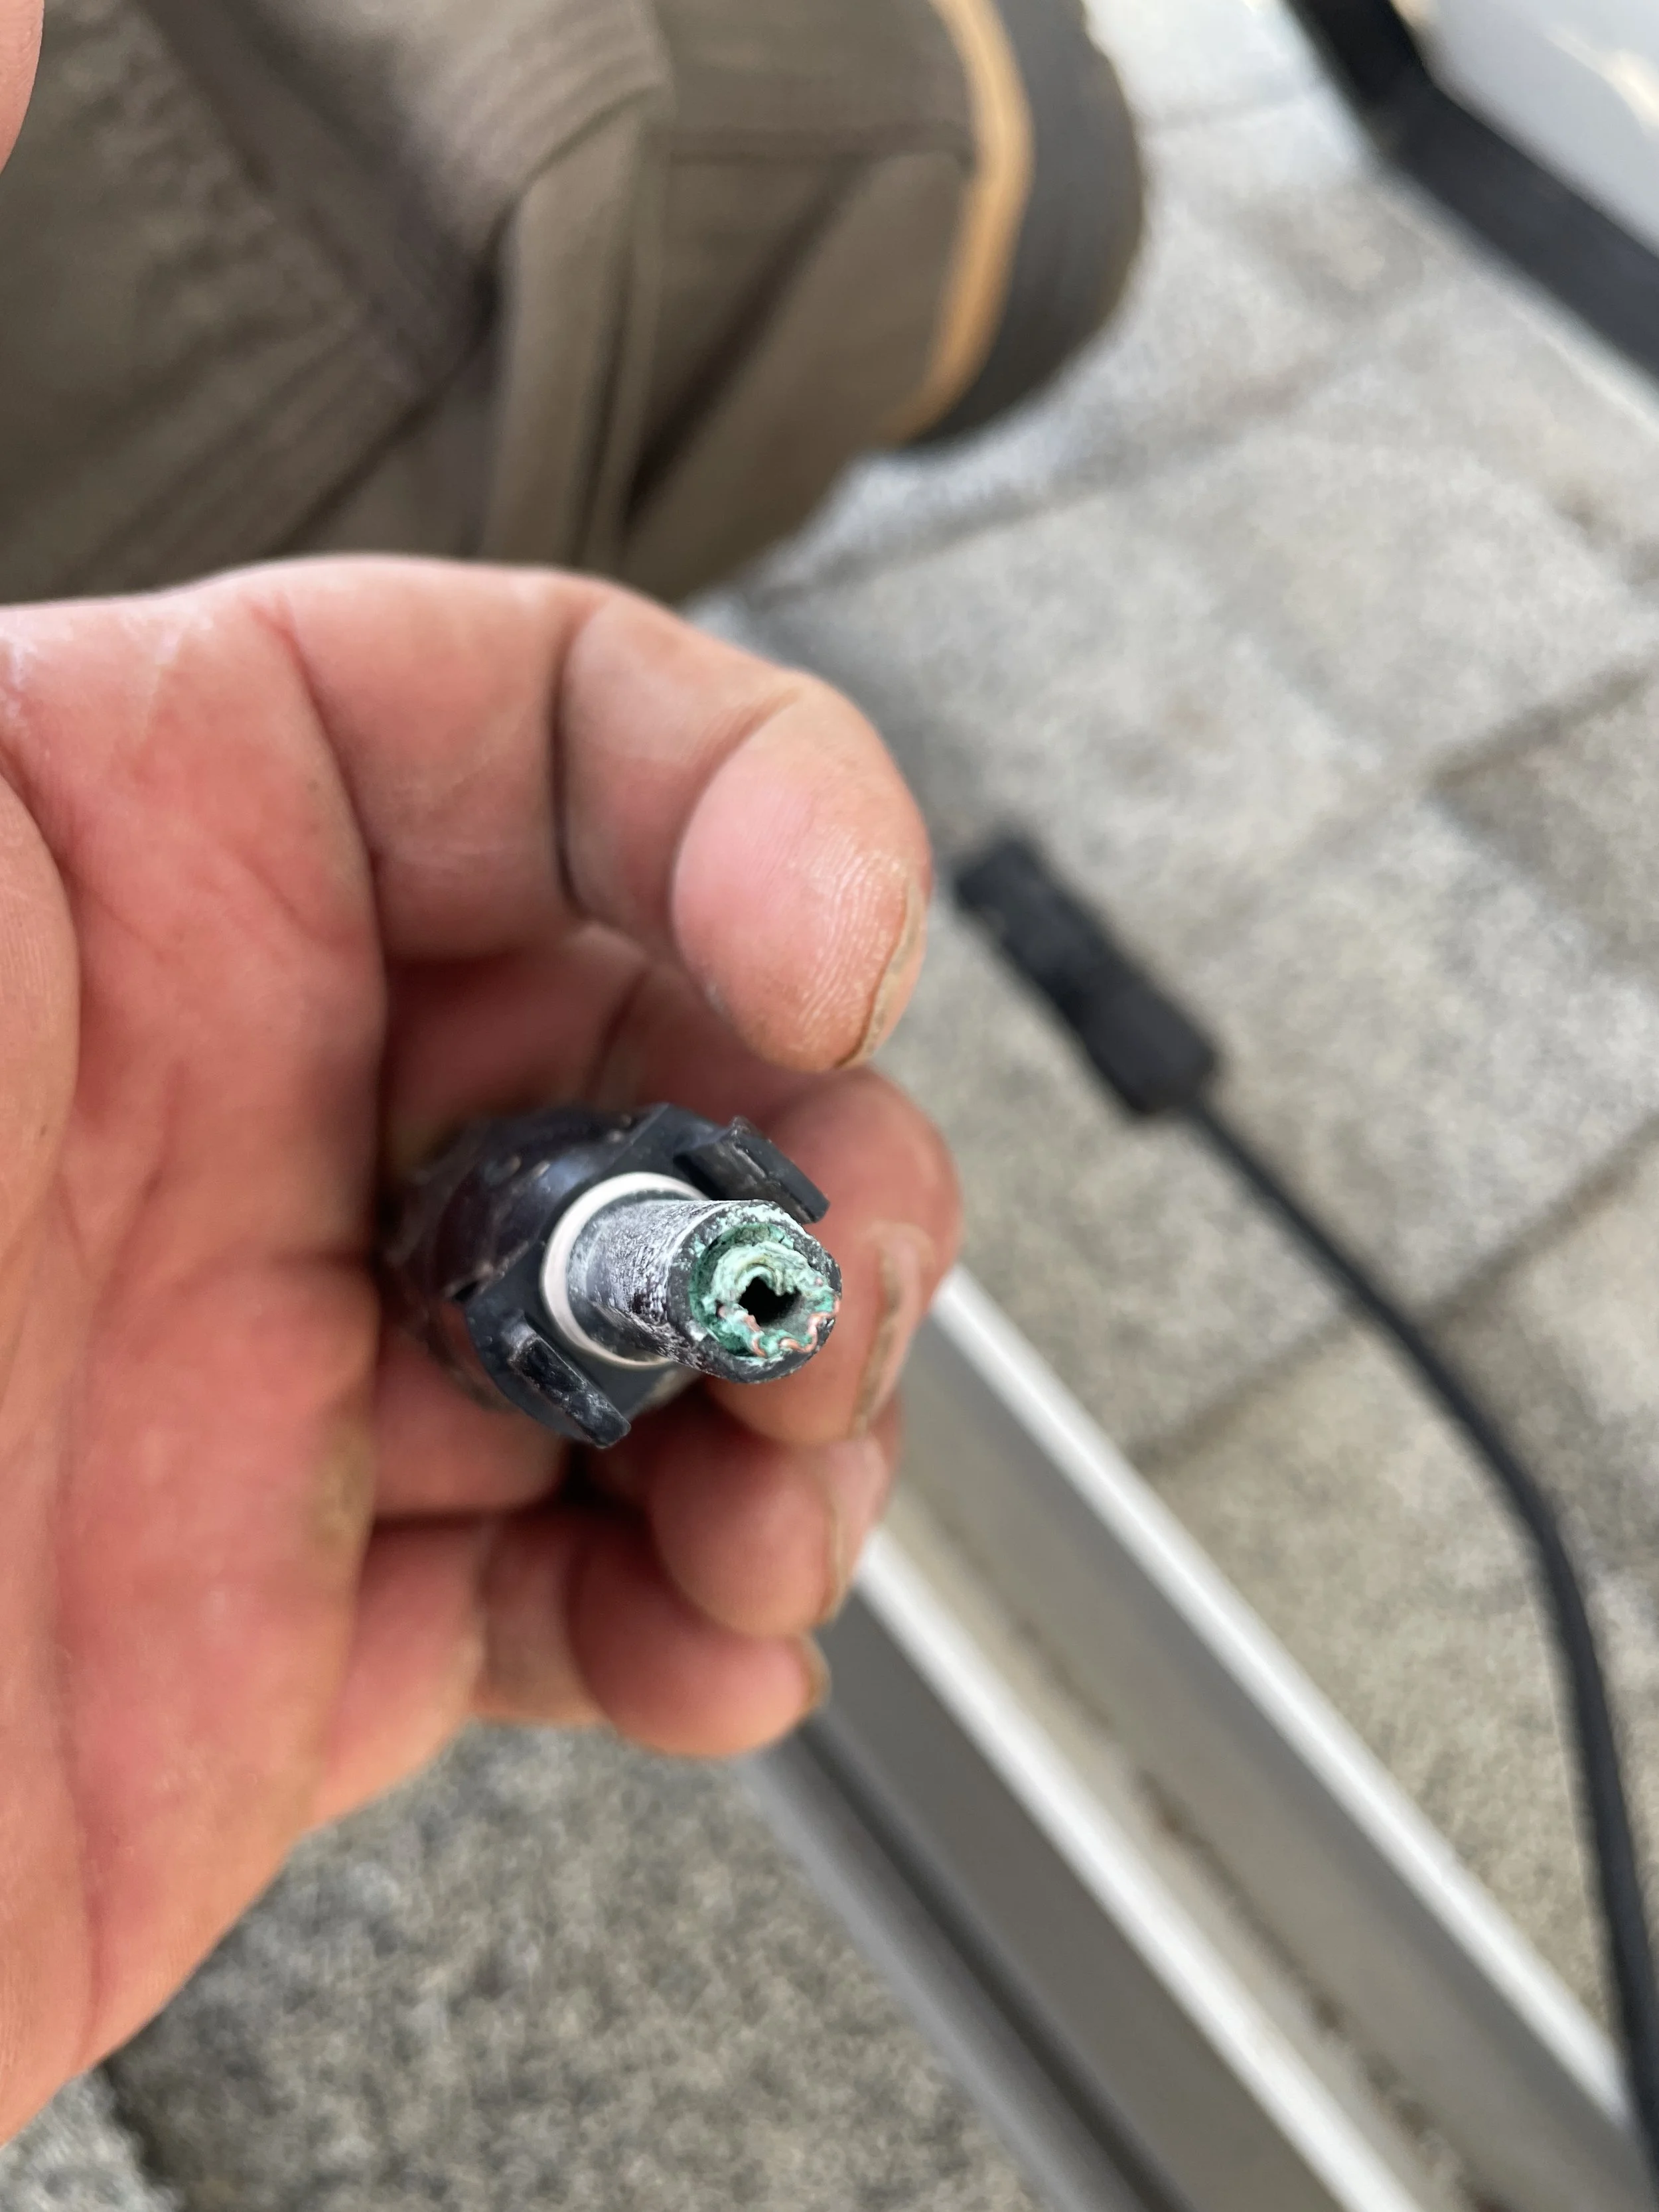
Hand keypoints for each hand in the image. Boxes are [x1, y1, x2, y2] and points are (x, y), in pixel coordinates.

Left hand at [0, 559, 956, 2136]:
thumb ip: (23, 770)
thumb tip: (177, 715)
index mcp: (140, 871)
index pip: (531, 726)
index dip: (745, 803)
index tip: (819, 970)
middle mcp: (243, 1110)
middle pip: (665, 1043)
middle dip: (814, 1160)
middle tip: (815, 1281)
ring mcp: (293, 1365)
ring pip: (666, 1317)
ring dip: (793, 1395)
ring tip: (771, 1494)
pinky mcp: (306, 1613)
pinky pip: (581, 1579)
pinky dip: (697, 1612)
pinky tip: (710, 1637)